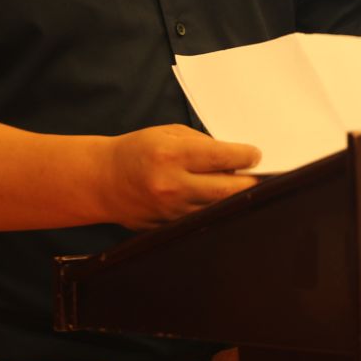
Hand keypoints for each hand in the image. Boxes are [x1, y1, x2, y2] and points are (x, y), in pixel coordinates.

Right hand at [103, 124, 260, 228]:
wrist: (103, 181)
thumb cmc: (137, 151)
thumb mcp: (168, 134)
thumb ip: (202, 144)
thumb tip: (235, 158)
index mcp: (172, 155)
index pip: (222, 158)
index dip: (245, 157)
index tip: (255, 155)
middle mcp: (172, 185)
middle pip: (226, 189)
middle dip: (248, 182)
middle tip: (257, 175)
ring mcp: (171, 210)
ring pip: (217, 207)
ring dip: (231, 197)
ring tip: (237, 185)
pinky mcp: (169, 226)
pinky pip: (201, 218)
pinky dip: (212, 208)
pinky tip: (216, 199)